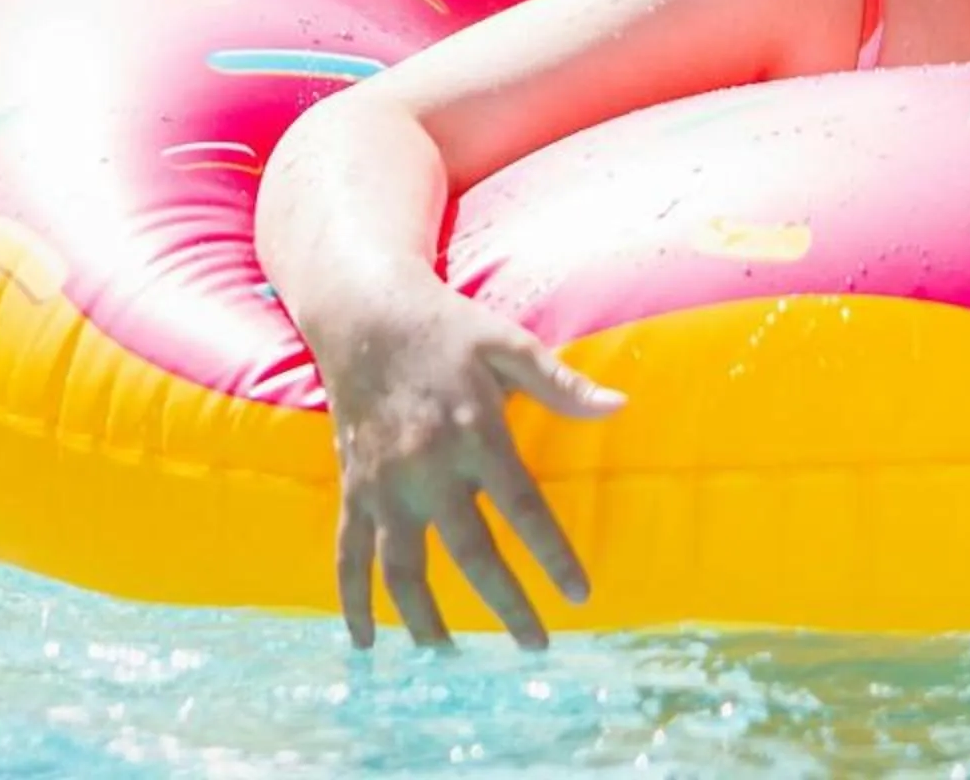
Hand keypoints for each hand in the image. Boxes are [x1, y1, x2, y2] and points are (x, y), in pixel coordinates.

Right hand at [317, 286, 625, 649]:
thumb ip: (563, 384)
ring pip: (402, 567)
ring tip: (449, 654)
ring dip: (425, 617)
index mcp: (476, 432)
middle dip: (504, 603)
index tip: (579, 595)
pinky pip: (348, 554)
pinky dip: (352, 601)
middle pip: (469, 552)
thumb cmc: (448, 329)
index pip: (522, 507)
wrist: (365, 316)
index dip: (552, 555)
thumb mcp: (510, 344)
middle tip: (534, 644)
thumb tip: (620, 406)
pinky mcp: (353, 489)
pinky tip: (366, 641)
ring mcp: (384, 484)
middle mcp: (426, 467)